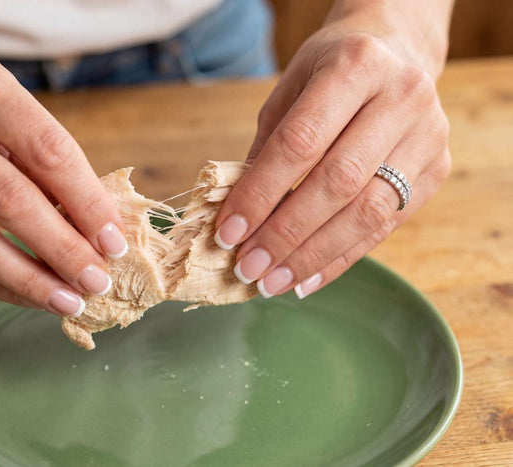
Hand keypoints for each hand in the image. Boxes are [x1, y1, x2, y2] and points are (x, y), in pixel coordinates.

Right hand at [0, 42, 126, 315]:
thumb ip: (40, 151)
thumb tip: (93, 222)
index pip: (47, 150)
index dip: (88, 203)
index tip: (115, 242)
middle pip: (10, 201)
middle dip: (63, 250)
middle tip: (98, 281)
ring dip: (28, 279)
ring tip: (68, 300)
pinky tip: (24, 295)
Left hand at [215, 8, 451, 298]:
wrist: (397, 51)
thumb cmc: (330, 72)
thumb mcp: (291, 90)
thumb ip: (268, 147)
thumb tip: (239, 217)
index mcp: (357, 66)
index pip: (302, 142)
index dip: (261, 192)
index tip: (229, 232)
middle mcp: (402, 98)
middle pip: (338, 182)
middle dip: (286, 233)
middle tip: (248, 266)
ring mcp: (428, 136)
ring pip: (367, 212)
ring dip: (313, 255)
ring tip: (272, 282)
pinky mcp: (436, 171)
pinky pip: (385, 228)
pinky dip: (340, 259)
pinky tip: (305, 280)